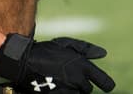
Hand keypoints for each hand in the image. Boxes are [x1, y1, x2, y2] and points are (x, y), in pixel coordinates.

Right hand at [0, 34, 115, 92]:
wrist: (24, 62)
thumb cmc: (46, 51)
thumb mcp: (66, 44)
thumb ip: (86, 49)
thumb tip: (104, 54)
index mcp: (82, 66)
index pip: (104, 82)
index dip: (106, 84)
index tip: (107, 86)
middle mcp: (77, 79)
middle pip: (88, 90)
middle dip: (81, 85)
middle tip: (68, 75)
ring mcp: (68, 90)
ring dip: (72, 90)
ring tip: (59, 80)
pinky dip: (64, 92)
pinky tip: (55, 85)